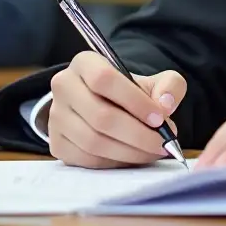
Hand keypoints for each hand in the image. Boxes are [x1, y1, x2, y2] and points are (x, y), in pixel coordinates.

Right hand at [48, 52, 186, 168]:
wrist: (108, 105)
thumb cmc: (132, 92)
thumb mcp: (155, 81)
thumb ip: (169, 86)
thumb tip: (165, 105)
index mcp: (85, 63)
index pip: (105, 80)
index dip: (134, 102)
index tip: (159, 119)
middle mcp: (64, 87)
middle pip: (100, 116)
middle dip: (138, 134)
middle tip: (163, 142)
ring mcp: (56, 117)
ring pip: (93, 141)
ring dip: (129, 151)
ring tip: (154, 151)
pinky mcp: (57, 144)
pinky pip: (87, 160)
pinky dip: (115, 162)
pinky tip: (135, 157)